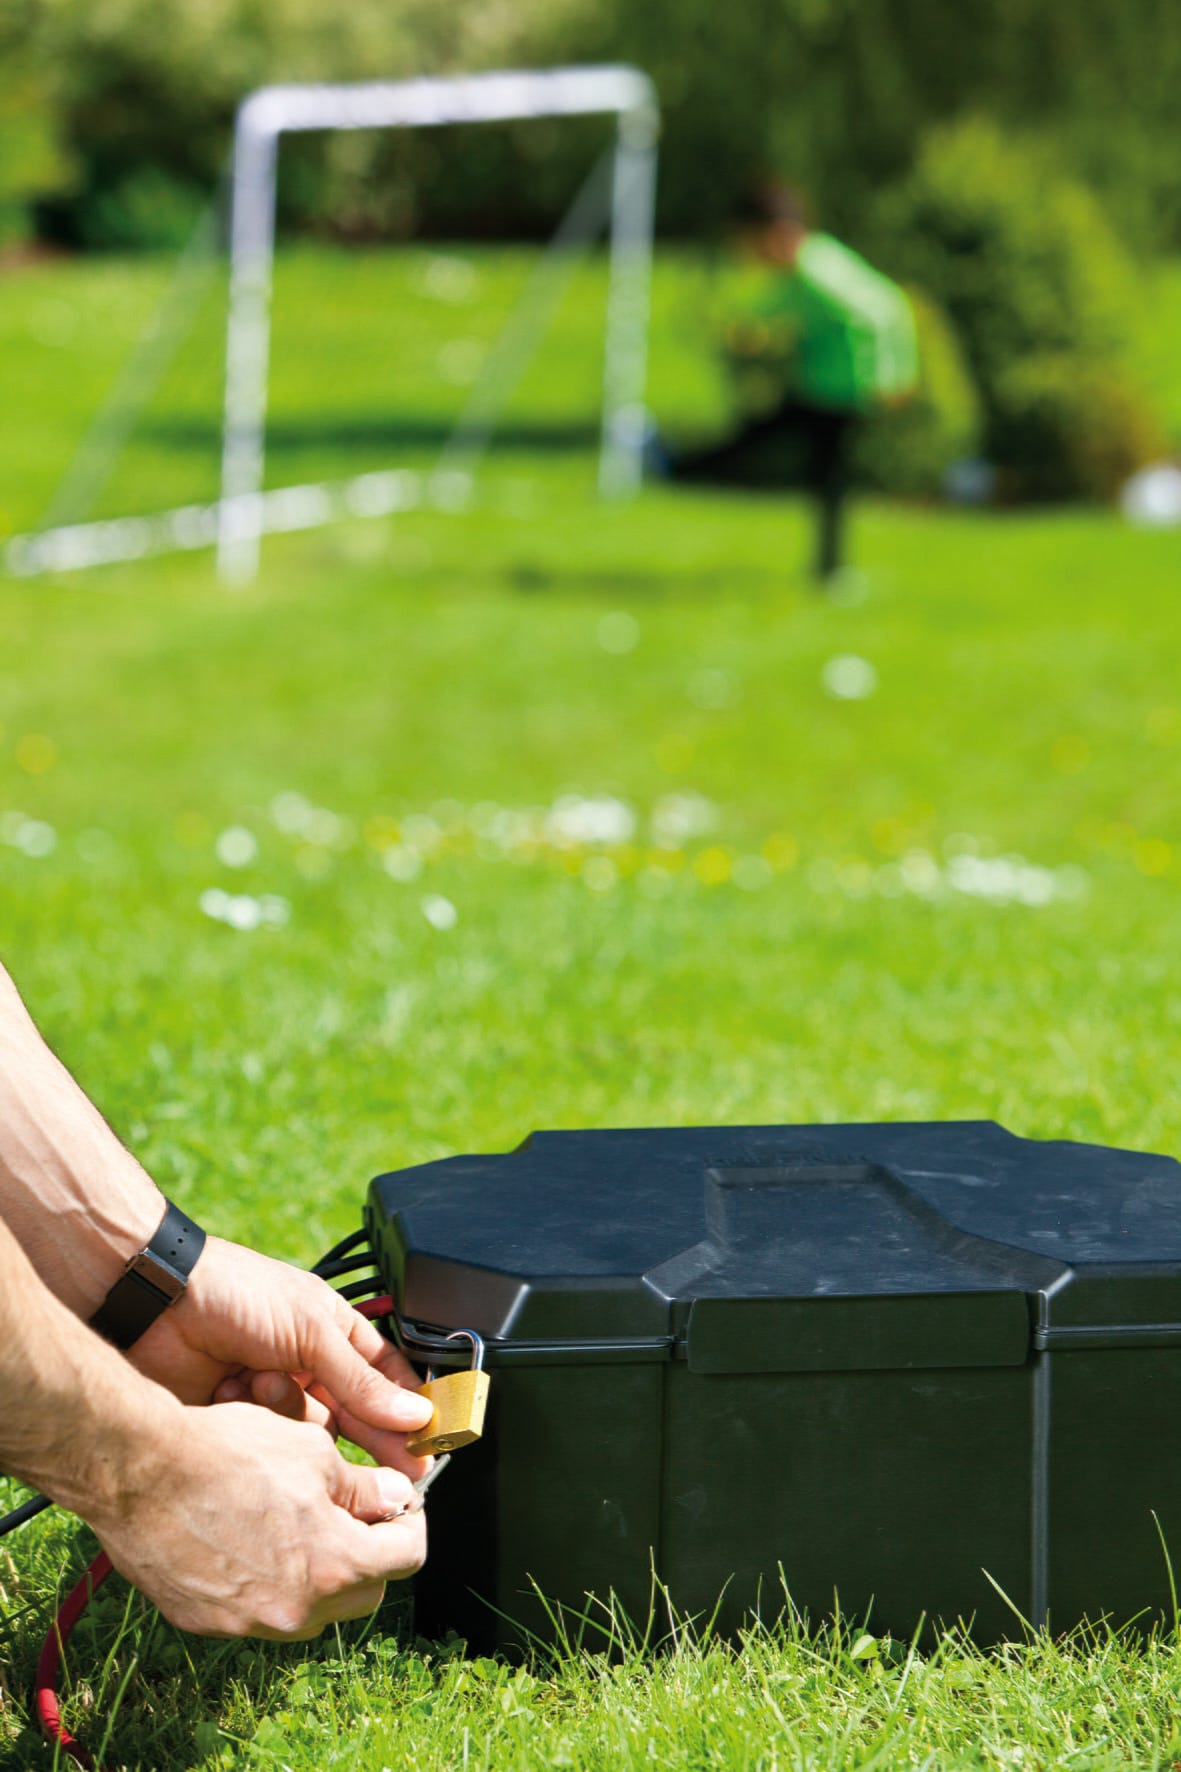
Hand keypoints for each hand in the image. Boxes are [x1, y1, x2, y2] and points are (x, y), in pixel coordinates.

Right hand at [92, 1397, 427, 1638]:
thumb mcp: (312, 1451)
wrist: (140, 1472)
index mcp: (334, 1565)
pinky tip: (253, 1539)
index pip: (406, 1558)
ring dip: (321, 1574)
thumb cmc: (227, 1453)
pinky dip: (271, 1583)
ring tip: (300, 1523)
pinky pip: (261, 1610)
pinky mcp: (209, 1623)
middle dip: (371, 1553)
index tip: (402, 1504)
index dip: (411, 1523)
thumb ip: (363, 1484)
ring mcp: (250, 1623)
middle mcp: (296, 1609)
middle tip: (358, 1512)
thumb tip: (394, 1497)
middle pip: (365, 1593)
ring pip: (312, 1608)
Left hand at [130, 1238, 432, 1476]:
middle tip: (403, 1474)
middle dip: (375, 1437)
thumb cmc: (236, 1293)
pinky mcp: (242, 1422)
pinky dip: (255, 1420)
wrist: (156, 1303)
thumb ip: (362, 1380)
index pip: (387, 1376)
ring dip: (291, 1414)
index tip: (431, 1442)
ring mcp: (274, 1393)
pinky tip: (233, 1390)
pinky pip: (270, 1441)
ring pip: (310, 1431)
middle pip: (356, 1412)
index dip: (410, 1408)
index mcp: (333, 1330)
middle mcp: (308, 1364)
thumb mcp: (311, 1330)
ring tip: (261, 1382)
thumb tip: (414, 1413)